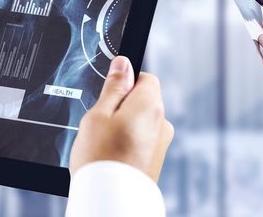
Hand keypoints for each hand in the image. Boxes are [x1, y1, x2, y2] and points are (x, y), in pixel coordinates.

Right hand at [70, 57, 173, 181]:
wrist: (111, 198)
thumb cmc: (101, 157)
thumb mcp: (99, 114)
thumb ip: (114, 87)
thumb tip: (123, 63)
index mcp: (151, 105)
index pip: (145, 78)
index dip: (125, 84)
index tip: (108, 97)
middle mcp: (163, 122)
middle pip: (143, 101)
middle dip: (123, 108)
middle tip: (101, 124)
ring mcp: (162, 143)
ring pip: (141, 123)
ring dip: (125, 128)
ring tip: (104, 145)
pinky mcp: (156, 160)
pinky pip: (142, 142)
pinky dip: (129, 144)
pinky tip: (112, 156)